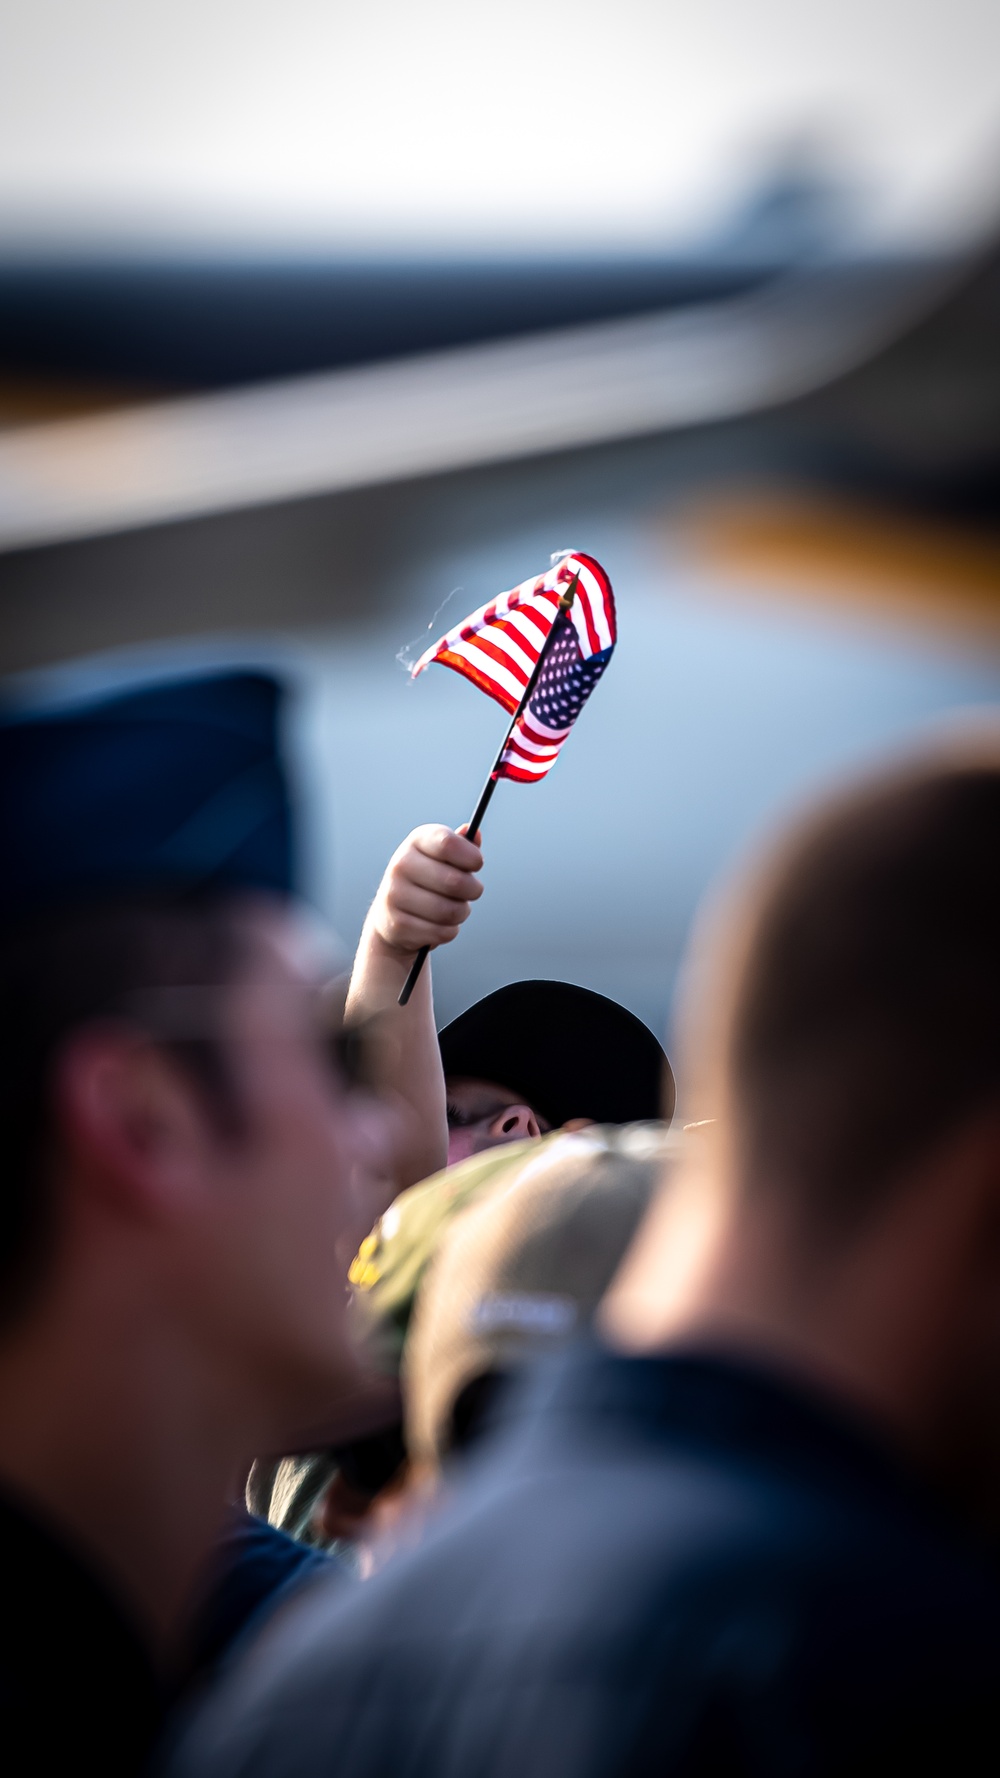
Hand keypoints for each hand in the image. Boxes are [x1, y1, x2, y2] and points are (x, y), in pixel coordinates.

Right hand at [367, 825, 483, 960]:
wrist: (390, 915)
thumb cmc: (428, 879)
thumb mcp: (443, 857)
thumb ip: (461, 845)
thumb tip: (474, 833)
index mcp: (416, 842)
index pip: (448, 844)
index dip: (471, 856)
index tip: (477, 864)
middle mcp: (401, 865)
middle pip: (455, 882)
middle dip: (473, 890)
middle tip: (472, 891)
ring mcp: (395, 895)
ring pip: (450, 910)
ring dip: (462, 912)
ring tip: (456, 908)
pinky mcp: (398, 925)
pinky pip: (442, 931)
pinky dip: (449, 931)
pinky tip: (440, 924)